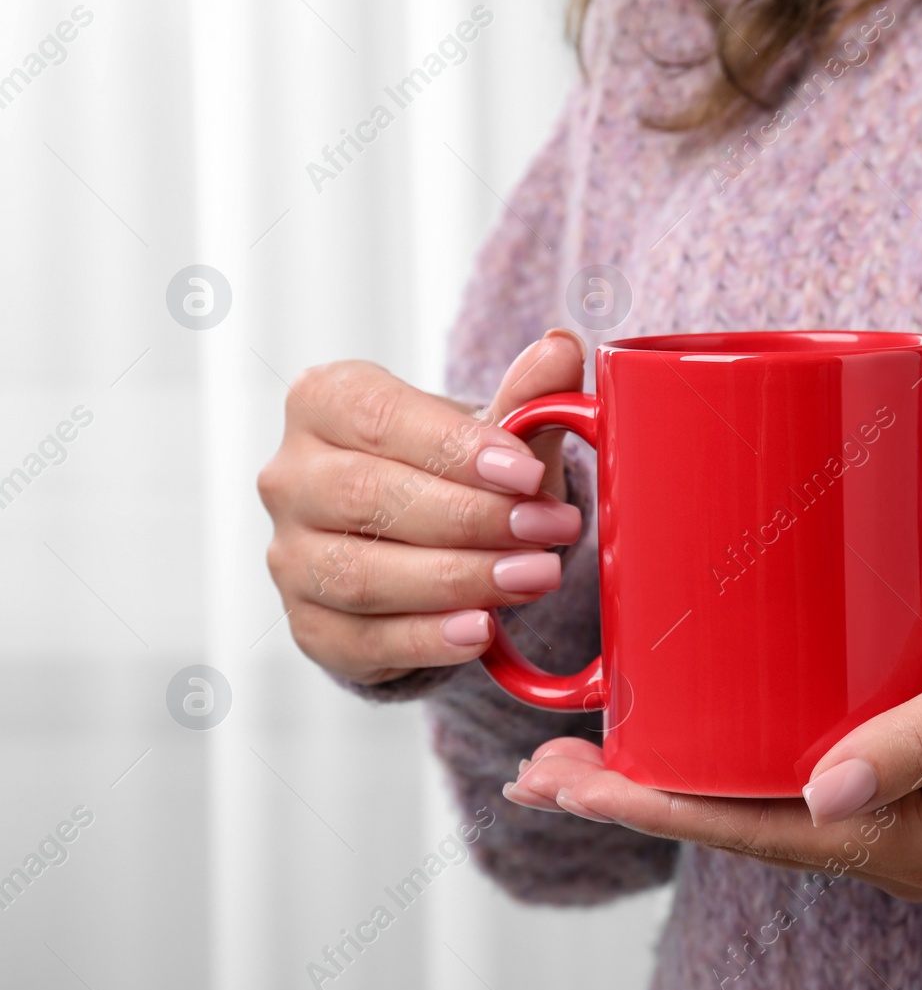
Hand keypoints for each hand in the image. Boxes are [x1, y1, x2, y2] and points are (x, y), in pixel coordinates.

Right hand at [258, 330, 587, 684]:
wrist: (427, 542)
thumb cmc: (456, 472)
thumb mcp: (496, 430)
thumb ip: (527, 395)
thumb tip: (562, 349)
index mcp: (325, 402)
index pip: (378, 418)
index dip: (453, 447)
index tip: (525, 472)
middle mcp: (292, 476)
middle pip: (369, 497)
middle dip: (472, 518)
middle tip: (548, 530)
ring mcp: (290, 556)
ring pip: (362, 574)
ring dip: (458, 580)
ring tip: (533, 578)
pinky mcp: (310, 626)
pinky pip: (363, 639)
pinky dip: (427, 639)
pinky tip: (481, 631)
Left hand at [504, 584, 921, 900]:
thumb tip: (822, 794)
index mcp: (918, 843)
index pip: (765, 835)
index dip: (667, 811)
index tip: (584, 785)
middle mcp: (887, 845)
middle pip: (736, 828)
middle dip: (635, 803)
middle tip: (540, 774)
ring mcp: (877, 815)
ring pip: (745, 808)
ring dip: (657, 787)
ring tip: (565, 765)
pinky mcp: (870, 773)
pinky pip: (772, 783)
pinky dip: (705, 766)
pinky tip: (656, 744)